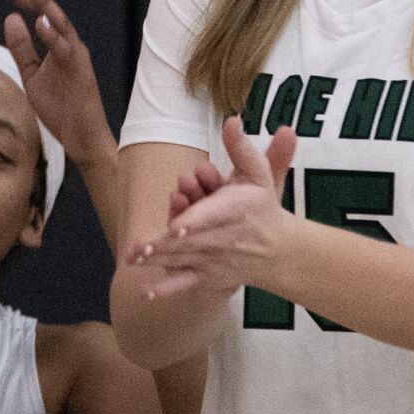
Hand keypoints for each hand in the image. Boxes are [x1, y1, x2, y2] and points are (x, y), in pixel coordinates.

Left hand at [0, 0, 109, 166]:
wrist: (81, 137)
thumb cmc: (60, 106)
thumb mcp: (31, 74)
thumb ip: (21, 48)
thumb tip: (10, 18)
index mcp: (55, 41)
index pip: (34, 10)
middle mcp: (67, 42)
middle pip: (47, 8)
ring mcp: (76, 55)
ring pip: (60, 23)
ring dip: (45, 3)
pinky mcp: (81, 71)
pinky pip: (66, 50)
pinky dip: (54, 35)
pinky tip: (40, 21)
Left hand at [126, 117, 295, 299]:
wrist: (279, 250)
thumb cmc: (262, 207)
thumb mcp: (258, 173)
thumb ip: (242, 149)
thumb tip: (231, 121)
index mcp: (233, 211)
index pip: (211, 216)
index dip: (193, 221)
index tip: (176, 227)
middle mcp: (223, 239)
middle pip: (190, 241)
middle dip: (164, 244)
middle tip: (139, 246)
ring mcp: (214, 260)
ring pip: (183, 261)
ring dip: (158, 261)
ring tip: (134, 258)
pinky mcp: (208, 277)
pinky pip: (186, 285)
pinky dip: (168, 289)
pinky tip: (147, 293)